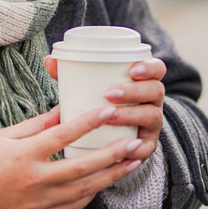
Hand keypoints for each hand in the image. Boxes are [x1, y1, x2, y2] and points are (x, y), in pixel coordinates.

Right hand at [0, 105, 143, 208]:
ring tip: (133, 162)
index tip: (108, 111)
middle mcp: (35, 180)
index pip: (62, 136)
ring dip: (112, 175)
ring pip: (84, 189)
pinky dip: (93, 192)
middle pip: (82, 167)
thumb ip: (38, 124)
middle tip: (135, 142)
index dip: (87, 124)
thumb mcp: (6, 135)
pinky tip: (107, 180)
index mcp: (24, 155)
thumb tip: (65, 108)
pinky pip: (74, 205)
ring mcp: (40, 201)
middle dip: (113, 155)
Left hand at [44, 55, 165, 161]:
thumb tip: (49, 60)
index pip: (157, 68)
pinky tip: (125, 148)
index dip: (150, 67)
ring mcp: (151, 124)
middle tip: (109, 94)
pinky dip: (136, 147)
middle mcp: (152, 101)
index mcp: (143, 81)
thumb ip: (72, 73)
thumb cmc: (96, 104)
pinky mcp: (146, 146)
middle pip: (156, 91)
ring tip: (110, 116)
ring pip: (152, 116)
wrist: (106, 138)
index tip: (132, 69)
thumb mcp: (88, 88)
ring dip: (132, 114)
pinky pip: (147, 147)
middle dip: (135, 91)